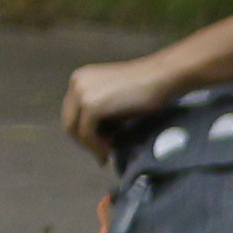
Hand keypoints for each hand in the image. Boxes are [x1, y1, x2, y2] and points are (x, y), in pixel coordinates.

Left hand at [59, 55, 175, 153]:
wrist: (163, 78)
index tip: (99, 146)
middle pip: (69, 122)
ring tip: (107, 154)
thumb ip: (99, 114)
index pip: (71, 113)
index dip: (83, 132)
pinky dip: (96, 146)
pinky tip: (109, 152)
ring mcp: (81, 92)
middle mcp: (76, 82)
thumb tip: (92, 140)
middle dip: (84, 141)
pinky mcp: (91, 105)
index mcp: (80, 79)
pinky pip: (86, 133)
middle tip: (102, 154)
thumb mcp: (115, 102)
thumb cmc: (147, 90)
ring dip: (91, 146)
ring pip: (74, 130)